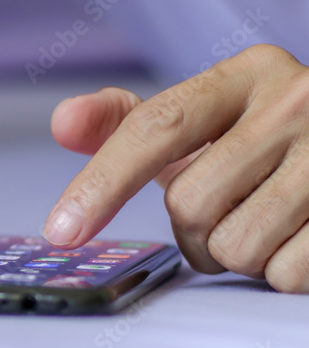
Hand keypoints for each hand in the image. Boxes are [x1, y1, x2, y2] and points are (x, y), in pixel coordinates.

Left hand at [44, 44, 308, 293]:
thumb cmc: (267, 143)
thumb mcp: (205, 121)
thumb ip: (127, 123)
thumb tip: (62, 122)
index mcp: (248, 74)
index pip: (155, 128)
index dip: (101, 183)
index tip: (62, 231)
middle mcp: (298, 102)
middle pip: (190, 204)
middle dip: (194, 231)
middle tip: (226, 214)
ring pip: (236, 247)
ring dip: (237, 256)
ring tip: (266, 224)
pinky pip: (286, 273)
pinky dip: (282, 272)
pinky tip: (300, 238)